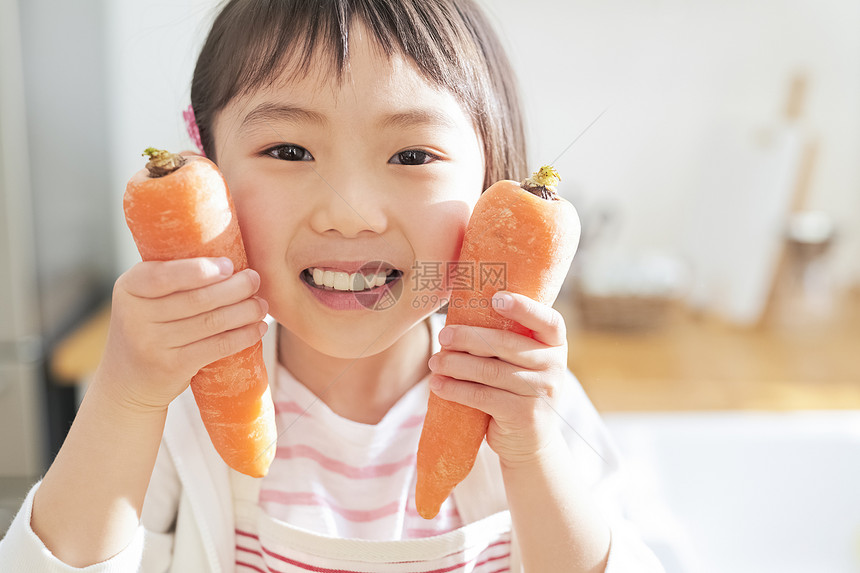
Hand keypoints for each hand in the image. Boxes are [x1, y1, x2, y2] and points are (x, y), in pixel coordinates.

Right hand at [95, 257, 267, 413]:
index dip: (200, 270)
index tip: (229, 265)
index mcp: (129, 288)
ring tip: (261, 304)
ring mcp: (152, 344)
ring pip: (211, 322)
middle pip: (197, 298)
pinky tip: (258, 328)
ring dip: (245, 311)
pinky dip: (243, 336)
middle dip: (234, 288)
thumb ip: (173, 279)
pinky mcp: (172, 367)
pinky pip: (217, 347)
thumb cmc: (150, 329)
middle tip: (255, 280)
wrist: (128, 383)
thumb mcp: (146, 299)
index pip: (165, 274)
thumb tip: (229, 256)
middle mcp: (135, 316)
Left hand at [427, 291, 569, 468]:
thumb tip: (457, 318)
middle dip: (468, 337)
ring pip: (490, 370)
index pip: (548, 321)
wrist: (530, 443)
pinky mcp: (523, 415)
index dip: (524, 308)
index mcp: (555, 345)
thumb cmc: (516, 390)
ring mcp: (540, 392)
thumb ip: (505, 341)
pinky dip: (455, 389)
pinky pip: (482, 395)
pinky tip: (437, 384)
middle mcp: (554, 366)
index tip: (497, 297)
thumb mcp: (521, 363)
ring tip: (435, 362)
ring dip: (456, 364)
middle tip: (443, 336)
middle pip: (506, 344)